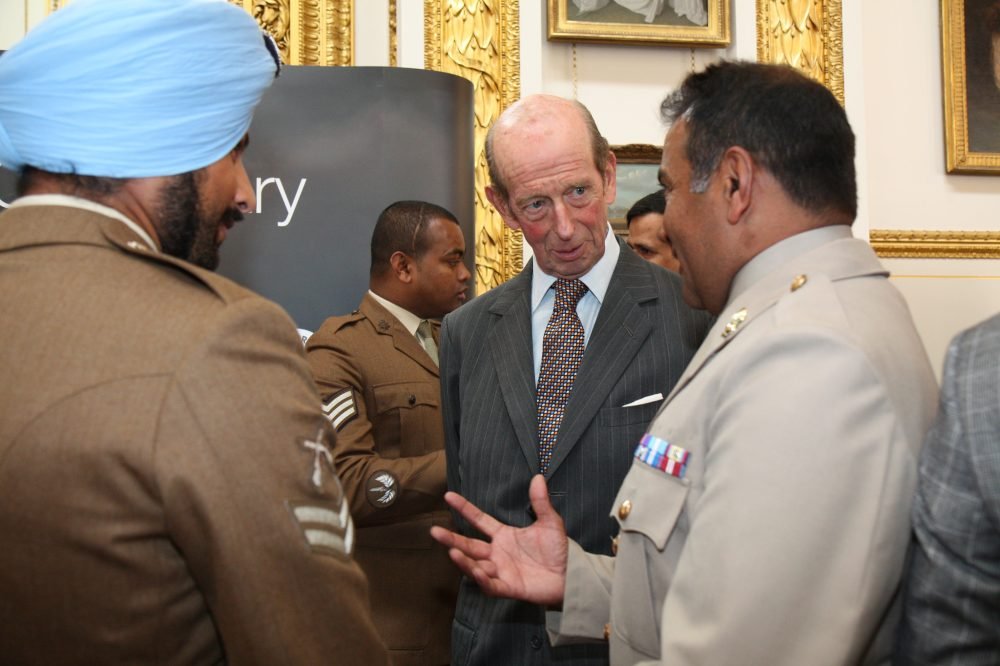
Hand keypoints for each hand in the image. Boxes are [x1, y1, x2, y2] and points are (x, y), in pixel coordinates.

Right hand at [430, 474, 567, 605]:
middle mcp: (497, 553)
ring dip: (464, 560)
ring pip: (476, 566)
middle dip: (452, 539)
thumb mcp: (550, 522)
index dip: (464, 508)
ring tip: (452, 551)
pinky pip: (491, 585)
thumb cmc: (559, 549)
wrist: (571, 575)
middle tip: (434, 531)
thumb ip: (541, 502)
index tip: (448, 495)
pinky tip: (476, 570)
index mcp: (504, 535)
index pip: (479, 520)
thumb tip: (538, 477)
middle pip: (470, 545)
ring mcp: (501, 571)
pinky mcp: (509, 588)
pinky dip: (482, 579)